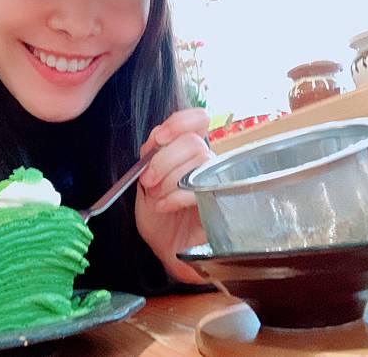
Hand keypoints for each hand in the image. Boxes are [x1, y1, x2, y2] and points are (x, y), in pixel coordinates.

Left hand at [135, 108, 212, 282]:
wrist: (166, 248)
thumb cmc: (159, 215)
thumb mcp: (145, 180)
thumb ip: (151, 154)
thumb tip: (157, 137)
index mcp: (188, 151)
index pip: (198, 119)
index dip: (179, 122)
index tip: (159, 138)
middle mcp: (207, 162)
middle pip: (193, 142)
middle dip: (162, 161)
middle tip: (148, 182)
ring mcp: (217, 182)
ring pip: (198, 161)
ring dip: (168, 180)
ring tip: (156, 197)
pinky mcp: (222, 203)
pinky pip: (200, 189)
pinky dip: (175, 196)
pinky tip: (164, 206)